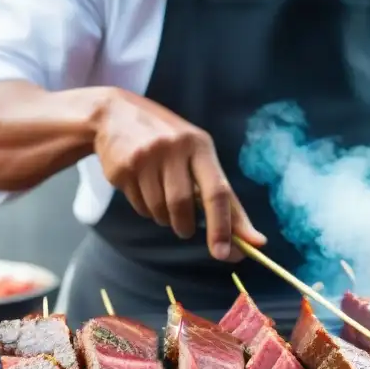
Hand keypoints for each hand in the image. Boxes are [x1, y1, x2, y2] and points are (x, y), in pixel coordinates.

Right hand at [93, 88, 264, 260]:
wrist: (114, 114)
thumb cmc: (170, 144)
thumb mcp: (199, 158)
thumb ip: (227, 201)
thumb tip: (255, 242)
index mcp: (200, 145)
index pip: (218, 192)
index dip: (223, 226)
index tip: (224, 254)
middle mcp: (174, 147)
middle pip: (183, 206)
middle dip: (185, 226)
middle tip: (184, 228)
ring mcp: (146, 156)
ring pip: (160, 211)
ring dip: (164, 218)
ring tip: (161, 199)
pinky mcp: (122, 167)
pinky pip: (140, 206)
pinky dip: (146, 208)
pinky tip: (142, 188)